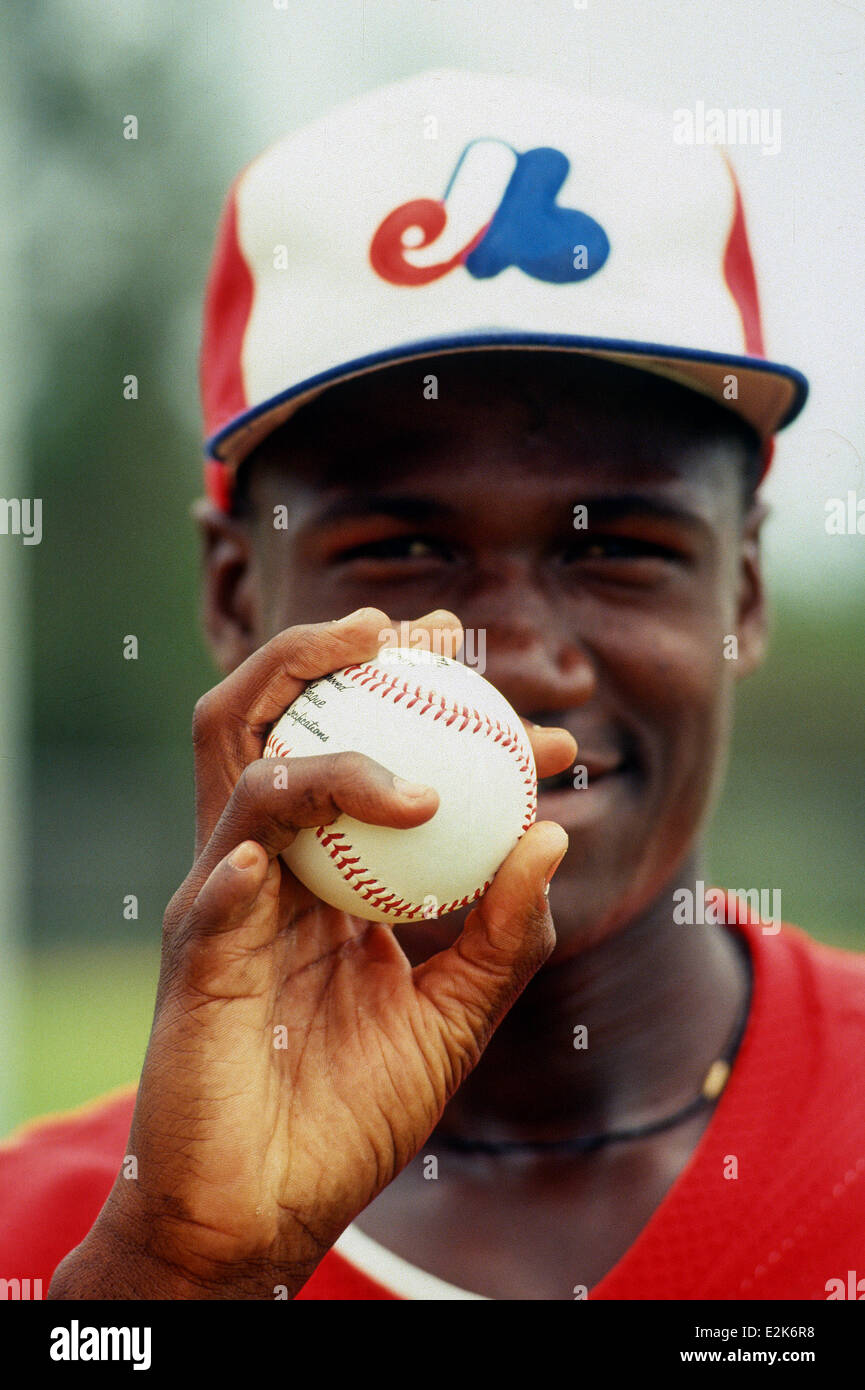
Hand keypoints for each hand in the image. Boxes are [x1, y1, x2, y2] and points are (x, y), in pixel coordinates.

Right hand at [49, 608, 572, 1299]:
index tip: (539, 723)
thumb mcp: (454, 1019)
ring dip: (325, 728)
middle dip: (336, 649)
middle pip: (273, 713)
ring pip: (241, 759)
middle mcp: (267, 860)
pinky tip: (320, 845)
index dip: (440, 712)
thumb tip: (554, 836)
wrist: (265, 1210)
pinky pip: (223, 876)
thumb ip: (503, 936)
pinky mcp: (196, 948)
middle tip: (433, 636)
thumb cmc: (351, 1115)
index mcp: (322, 869)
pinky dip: (268, 837)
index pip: (366, 754)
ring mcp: (227, 894)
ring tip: (406, 728)